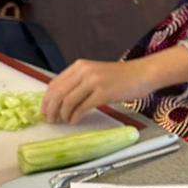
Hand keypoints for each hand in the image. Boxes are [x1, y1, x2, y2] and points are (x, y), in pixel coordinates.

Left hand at [41, 57, 156, 123]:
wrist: (142, 74)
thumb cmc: (121, 77)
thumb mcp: (96, 74)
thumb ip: (79, 82)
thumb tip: (62, 99)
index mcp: (80, 66)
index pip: (55, 83)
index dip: (47, 99)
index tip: (44, 110)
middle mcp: (84, 71)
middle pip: (58, 93)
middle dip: (51, 109)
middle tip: (50, 120)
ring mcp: (94, 81)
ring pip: (68, 101)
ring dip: (62, 114)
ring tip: (63, 121)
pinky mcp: (103, 93)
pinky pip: (82, 107)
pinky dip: (75, 116)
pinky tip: (74, 121)